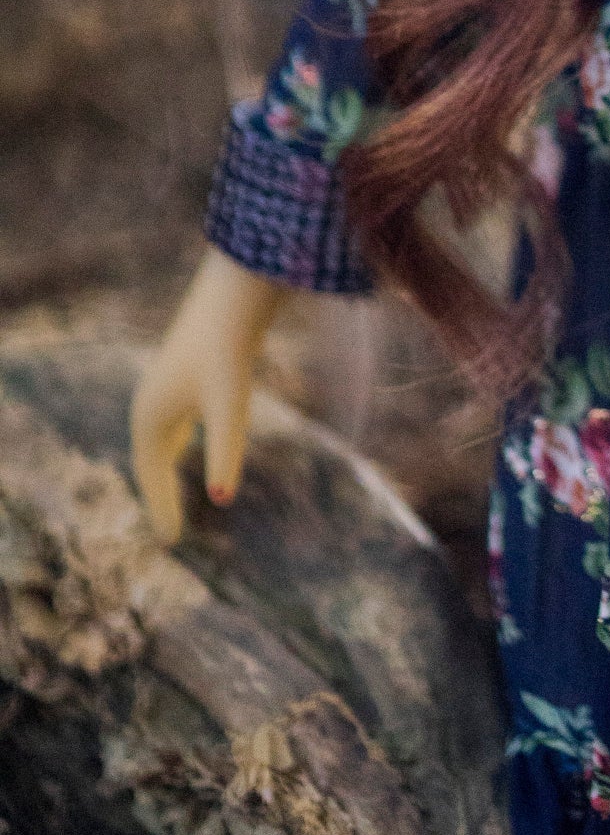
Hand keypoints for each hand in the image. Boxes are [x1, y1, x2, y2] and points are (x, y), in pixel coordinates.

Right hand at [130, 248, 285, 543]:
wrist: (234, 291)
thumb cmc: (230, 349)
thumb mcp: (231, 405)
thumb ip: (225, 452)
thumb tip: (222, 499)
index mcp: (150, 415)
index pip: (152, 475)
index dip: (162, 509)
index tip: (172, 543)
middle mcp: (151, 401)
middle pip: (150, 460)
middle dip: (158, 494)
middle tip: (170, 533)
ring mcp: (165, 383)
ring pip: (158, 437)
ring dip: (162, 467)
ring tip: (169, 496)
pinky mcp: (184, 370)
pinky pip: (171, 418)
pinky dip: (174, 440)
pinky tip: (186, 441)